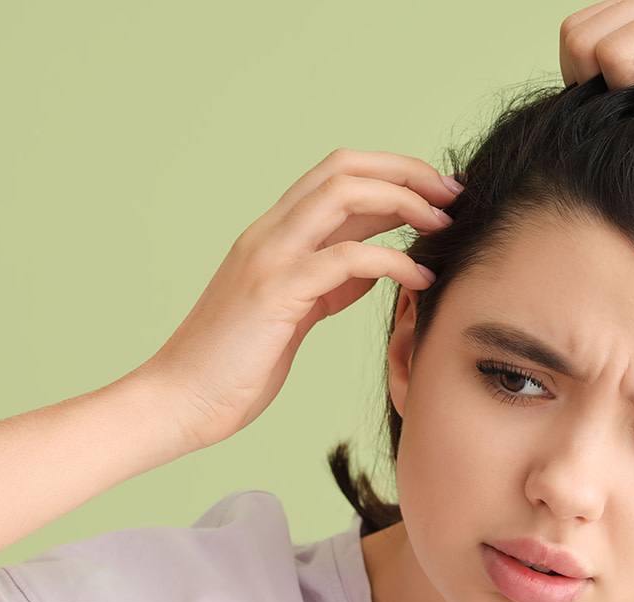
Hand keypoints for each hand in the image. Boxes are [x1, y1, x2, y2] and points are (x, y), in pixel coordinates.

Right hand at [139, 149, 459, 451]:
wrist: (180, 401)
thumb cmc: (237, 365)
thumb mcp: (295, 311)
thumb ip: (329, 281)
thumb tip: (374, 264)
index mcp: (273, 234)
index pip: (337, 174)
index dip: (393, 172)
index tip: (439, 194)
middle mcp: (269, 233)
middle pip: (343, 168)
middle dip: (406, 173)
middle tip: (453, 196)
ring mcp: (270, 257)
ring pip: (343, 195)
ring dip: (404, 203)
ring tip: (444, 227)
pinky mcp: (276, 292)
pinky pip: (347, 259)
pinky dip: (393, 262)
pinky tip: (421, 279)